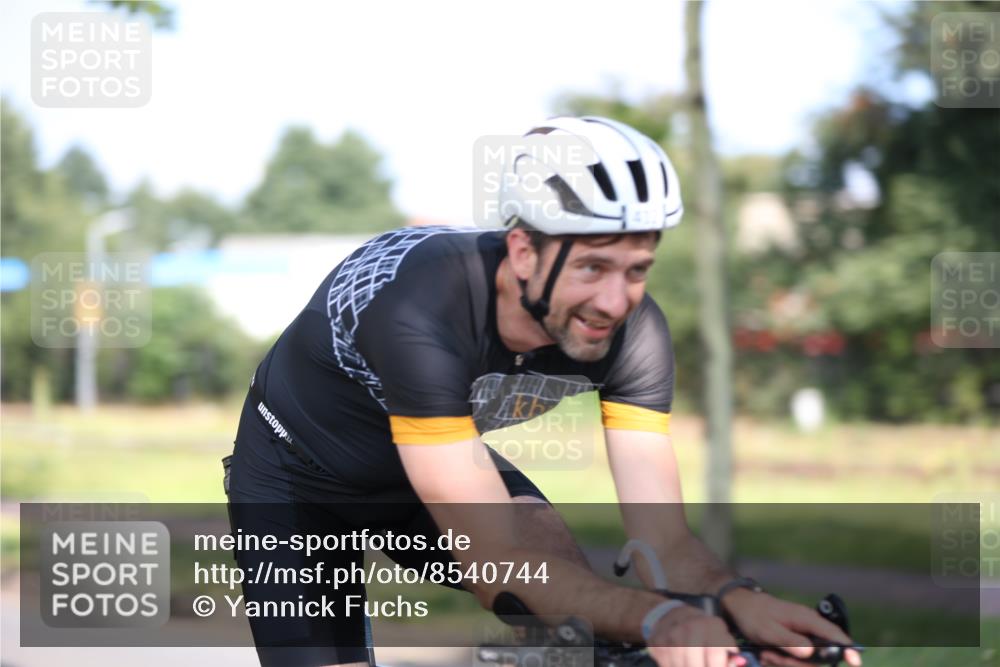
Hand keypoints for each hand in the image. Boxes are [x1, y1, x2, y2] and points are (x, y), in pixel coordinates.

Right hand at [647, 604, 746, 666]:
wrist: (672, 615)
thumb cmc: (702, 631)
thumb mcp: (720, 638)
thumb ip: (730, 653)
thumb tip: (739, 662)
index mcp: (712, 625)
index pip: (716, 655)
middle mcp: (691, 626)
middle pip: (696, 664)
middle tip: (702, 666)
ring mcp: (672, 633)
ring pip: (681, 665)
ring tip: (690, 663)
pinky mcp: (657, 640)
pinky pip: (667, 664)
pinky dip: (673, 666)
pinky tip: (678, 662)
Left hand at [722, 589, 861, 666]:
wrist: (740, 606)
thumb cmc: (754, 615)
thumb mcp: (768, 630)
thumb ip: (790, 641)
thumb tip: (811, 653)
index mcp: (807, 619)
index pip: (836, 635)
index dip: (848, 649)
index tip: (855, 661)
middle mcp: (810, 627)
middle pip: (819, 657)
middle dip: (797, 664)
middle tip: (772, 657)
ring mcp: (804, 635)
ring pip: (806, 661)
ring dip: (786, 663)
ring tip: (766, 654)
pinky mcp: (797, 642)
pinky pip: (797, 659)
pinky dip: (782, 660)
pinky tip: (767, 654)